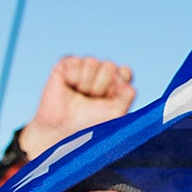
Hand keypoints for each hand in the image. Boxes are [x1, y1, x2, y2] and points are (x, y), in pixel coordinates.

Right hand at [16, 56, 135, 159]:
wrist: (64, 130)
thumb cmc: (90, 123)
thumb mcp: (116, 113)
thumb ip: (127, 94)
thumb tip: (124, 71)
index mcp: (116, 82)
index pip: (125, 72)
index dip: (117, 85)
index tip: (108, 99)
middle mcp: (101, 72)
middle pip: (109, 66)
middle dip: (100, 86)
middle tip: (91, 99)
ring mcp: (84, 67)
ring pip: (92, 62)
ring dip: (86, 84)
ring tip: (80, 94)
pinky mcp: (66, 65)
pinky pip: (75, 62)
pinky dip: (73, 77)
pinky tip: (69, 86)